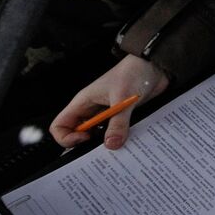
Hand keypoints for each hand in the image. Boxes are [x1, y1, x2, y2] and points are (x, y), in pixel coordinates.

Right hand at [49, 55, 169, 148]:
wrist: (154, 66)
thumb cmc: (133, 72)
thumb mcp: (123, 99)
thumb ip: (118, 122)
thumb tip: (111, 144)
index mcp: (83, 103)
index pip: (59, 125)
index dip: (66, 137)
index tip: (85, 139)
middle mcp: (91, 110)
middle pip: (78, 134)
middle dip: (88, 144)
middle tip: (104, 148)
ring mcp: (106, 114)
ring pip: (98, 135)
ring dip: (106, 142)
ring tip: (119, 145)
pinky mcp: (120, 116)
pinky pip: (114, 132)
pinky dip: (119, 138)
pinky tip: (129, 140)